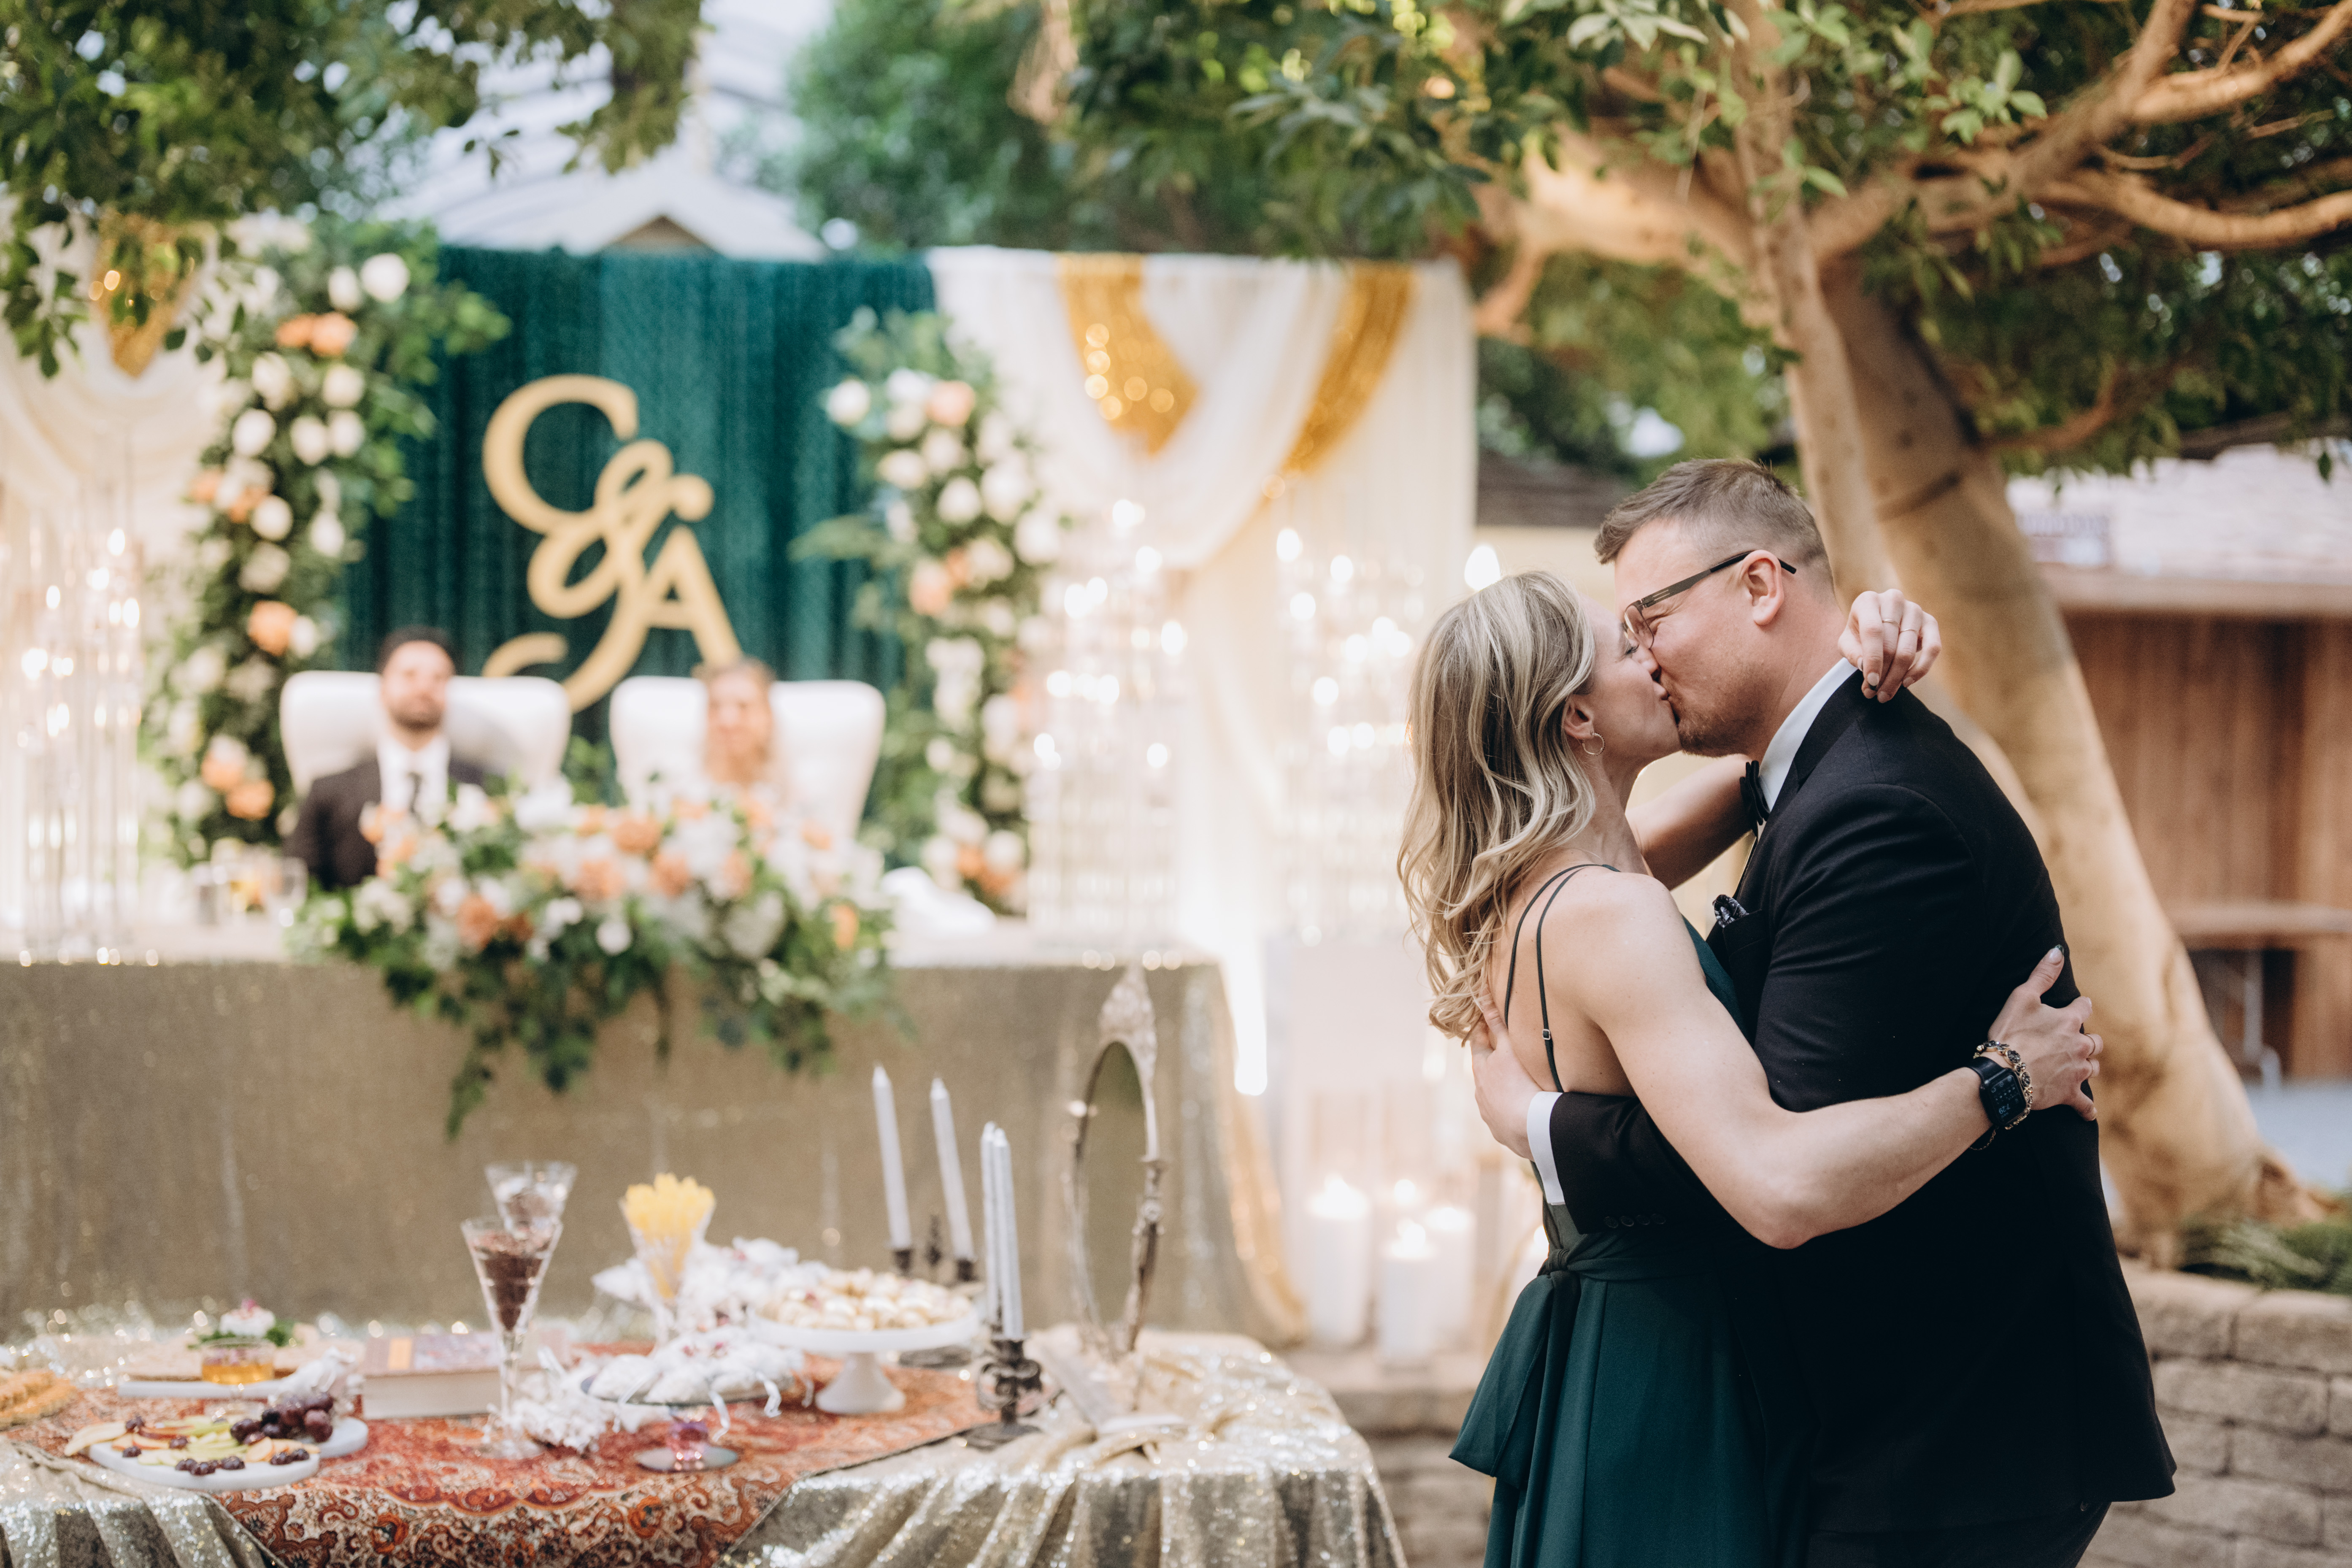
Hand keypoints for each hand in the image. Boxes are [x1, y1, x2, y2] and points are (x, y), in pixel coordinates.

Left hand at [1469, 992, 1537, 1158]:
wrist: (1528, 1128)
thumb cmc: (1519, 1083)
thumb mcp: (1509, 1049)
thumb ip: (1497, 1024)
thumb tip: (1482, 996)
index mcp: (1481, 1070)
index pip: (1478, 1044)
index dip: (1482, 1031)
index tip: (1486, 1022)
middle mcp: (1480, 1093)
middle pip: (1484, 1071)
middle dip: (1492, 1061)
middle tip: (1502, 1053)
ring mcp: (1489, 1114)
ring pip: (1492, 1096)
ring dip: (1500, 1088)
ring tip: (1514, 1084)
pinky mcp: (1502, 1131)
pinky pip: (1504, 1117)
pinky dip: (1509, 1110)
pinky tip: (1520, 1111)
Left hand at [1840, 590, 1941, 701]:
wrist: (1878, 623)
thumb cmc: (1859, 634)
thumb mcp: (1848, 642)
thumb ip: (1852, 652)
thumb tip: (1865, 667)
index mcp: (1868, 601)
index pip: (1873, 631)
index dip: (1873, 659)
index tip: (1871, 682)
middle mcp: (1893, 600)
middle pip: (1891, 644)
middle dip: (1884, 674)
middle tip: (1876, 694)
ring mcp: (1914, 609)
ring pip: (1909, 649)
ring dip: (1898, 676)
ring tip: (1886, 693)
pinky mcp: (1930, 621)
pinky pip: (1933, 648)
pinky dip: (1921, 669)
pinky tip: (1906, 682)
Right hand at [1986, 946, 2100, 1119]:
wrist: (2005, 1074)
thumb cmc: (2010, 1033)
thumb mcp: (2021, 997)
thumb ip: (2042, 975)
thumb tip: (2057, 952)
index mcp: (2069, 1021)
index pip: (2084, 1008)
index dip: (2080, 1006)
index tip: (2077, 1007)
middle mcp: (2079, 1046)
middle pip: (2094, 1042)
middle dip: (2088, 1041)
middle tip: (2074, 1042)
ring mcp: (2076, 1071)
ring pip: (2093, 1068)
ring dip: (2087, 1066)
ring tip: (2078, 1068)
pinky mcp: (2069, 1094)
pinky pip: (2084, 1104)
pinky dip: (2086, 1108)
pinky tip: (2087, 1112)